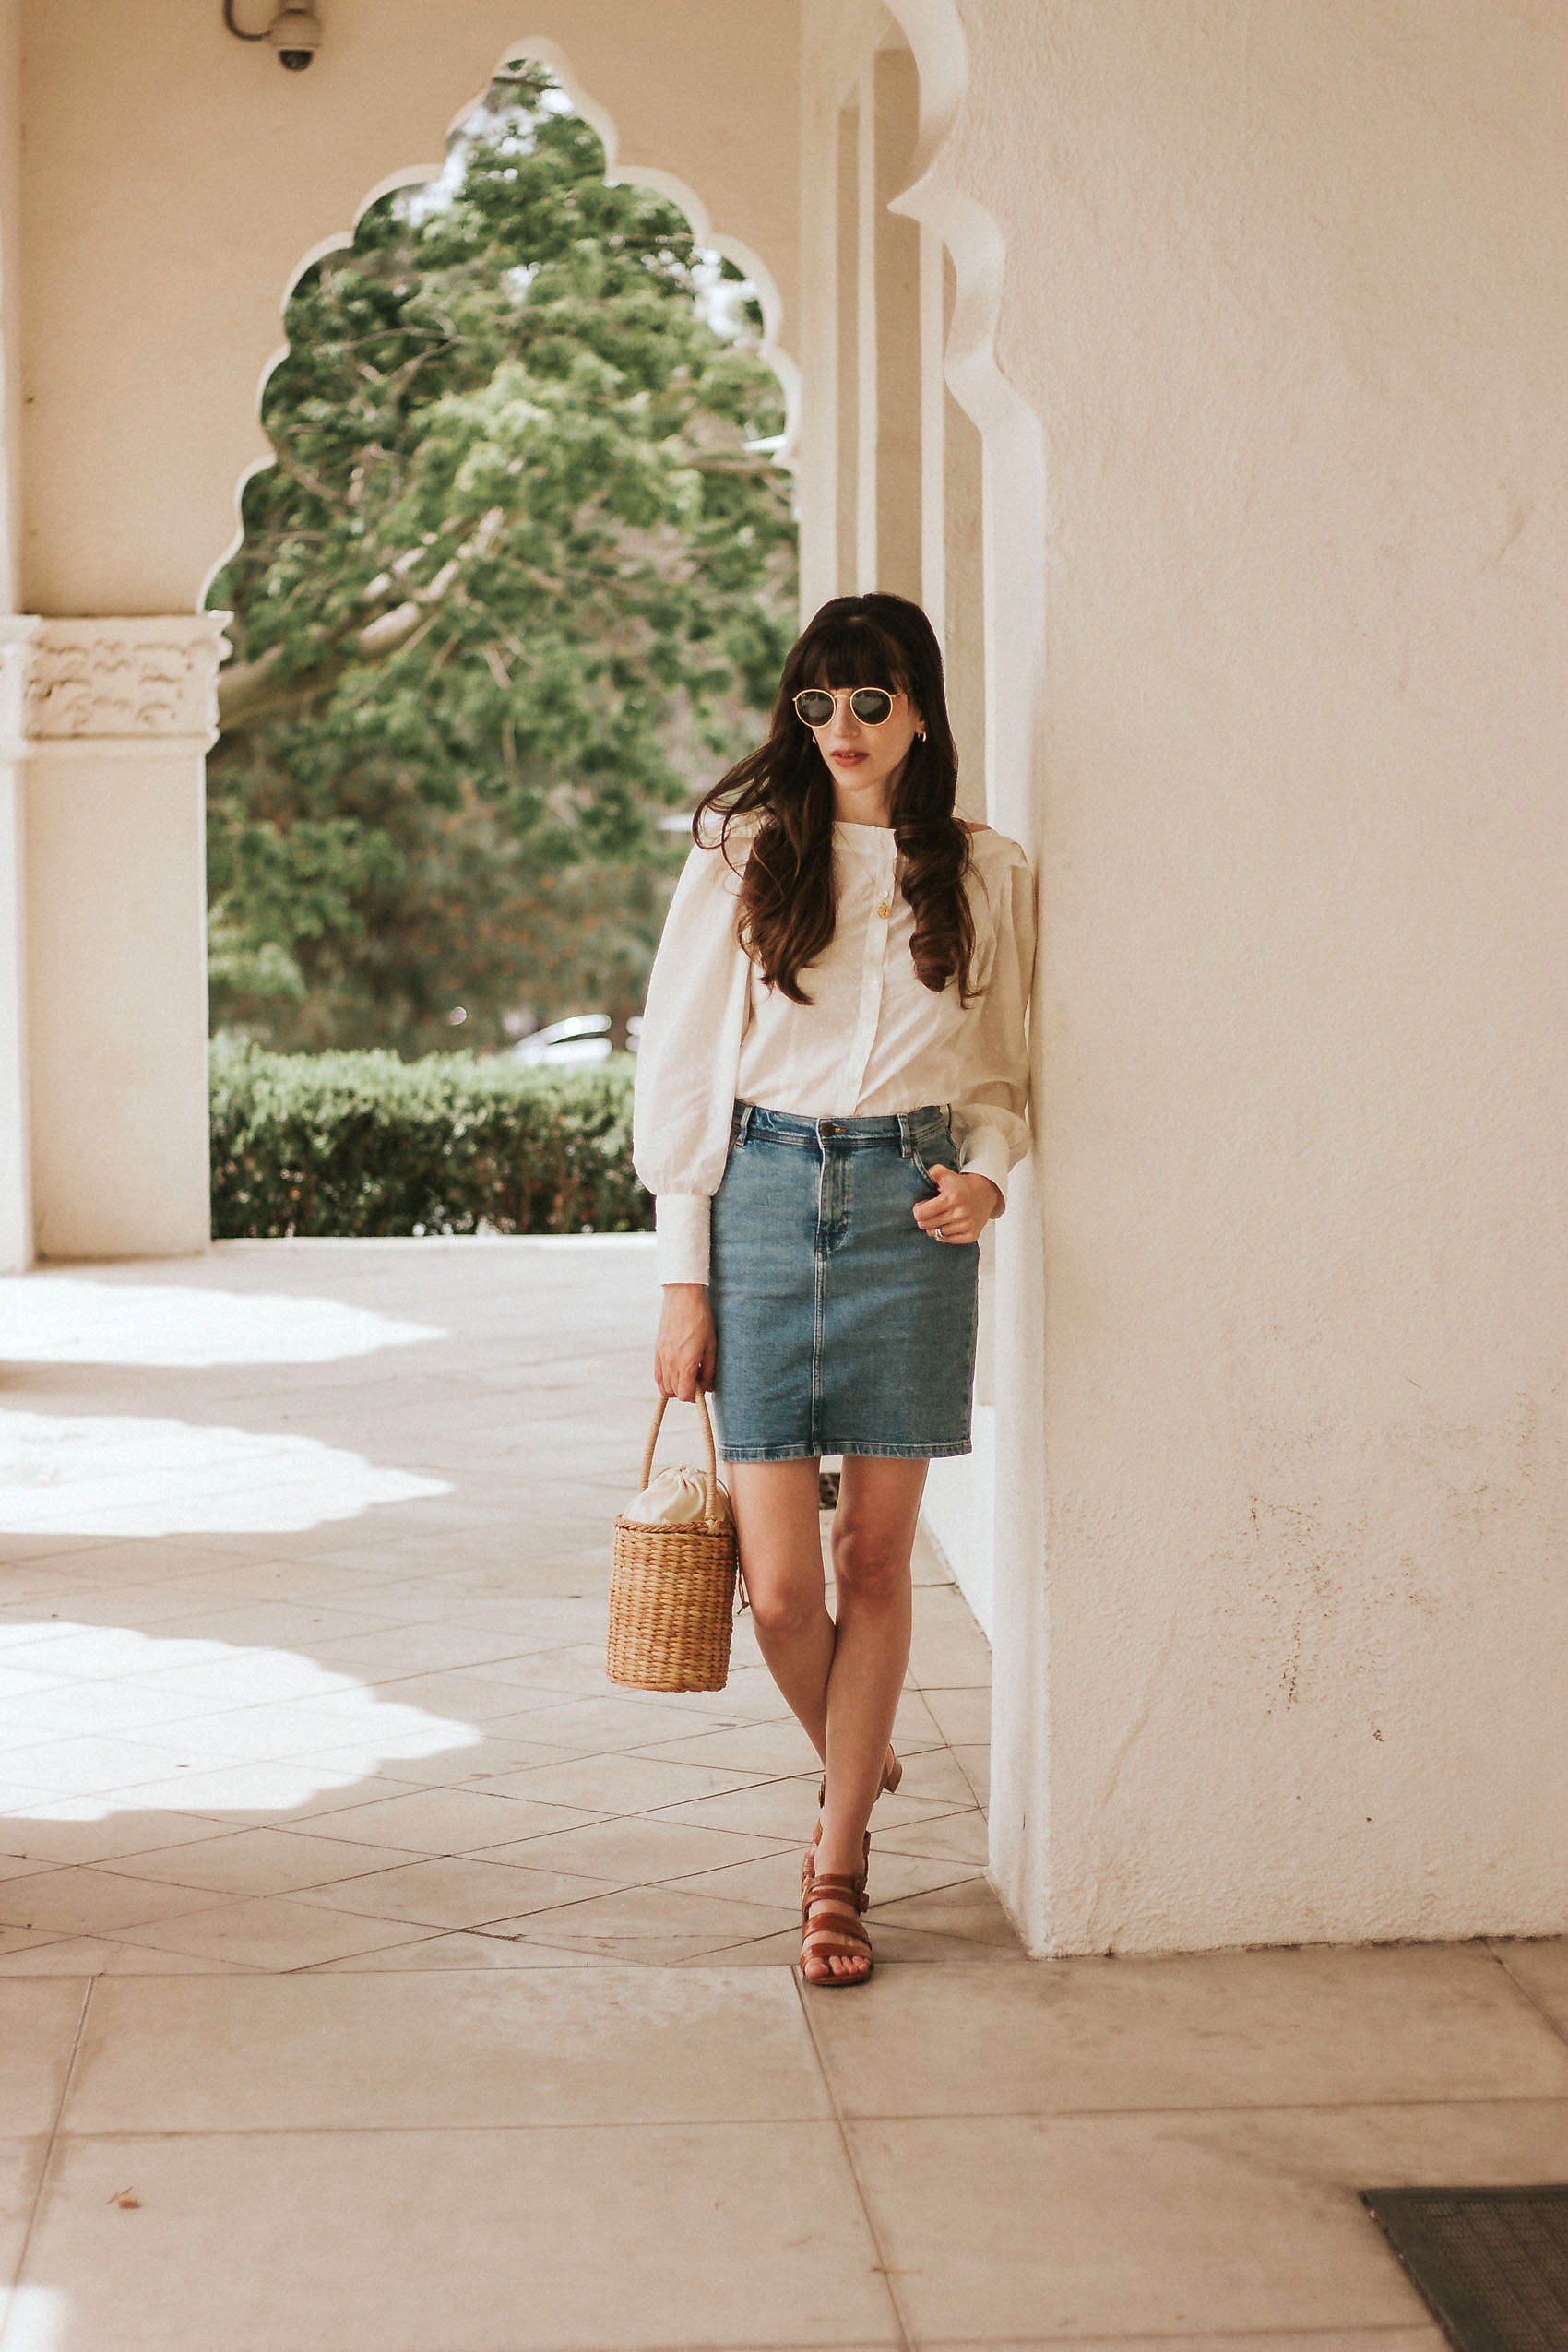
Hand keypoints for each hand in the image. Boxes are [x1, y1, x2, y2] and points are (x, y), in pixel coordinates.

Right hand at [655, 1283, 716, 1400]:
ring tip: (688, 1373)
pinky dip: (665, 1380)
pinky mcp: (657, 1350)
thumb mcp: (711, 1344)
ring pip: (664, 1386)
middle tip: (697, 1379)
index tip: (702, 1387)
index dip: (694, 1396)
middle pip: (675, 1392)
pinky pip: (657, 1375)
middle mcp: (671, 1362)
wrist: (682, 1296)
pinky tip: (676, 1372)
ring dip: (676, 1386)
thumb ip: (709, 1369)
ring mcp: (662, 1356)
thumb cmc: (701, 1319)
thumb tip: (707, 1388)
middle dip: (687, 1391)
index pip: (685, 1394)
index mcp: (687, 1361)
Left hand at [911, 1163, 1001, 1247]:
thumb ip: (931, 1173)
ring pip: (935, 1234)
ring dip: (935, 1226)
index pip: (920, 1214)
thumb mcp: (945, 1173)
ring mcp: (967, 1226)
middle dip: (925, 1218)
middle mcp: (960, 1213)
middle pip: (926, 1225)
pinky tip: (949, 1223)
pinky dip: (945, 1233)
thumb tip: (923, 1178)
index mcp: (951, 1198)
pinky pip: (947, 1240)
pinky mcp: (971, 1235)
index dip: (918, 1209)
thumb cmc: (961, 1185)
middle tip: (932, 1211)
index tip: (923, 1205)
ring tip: (941, 1216)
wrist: (986, 1193)